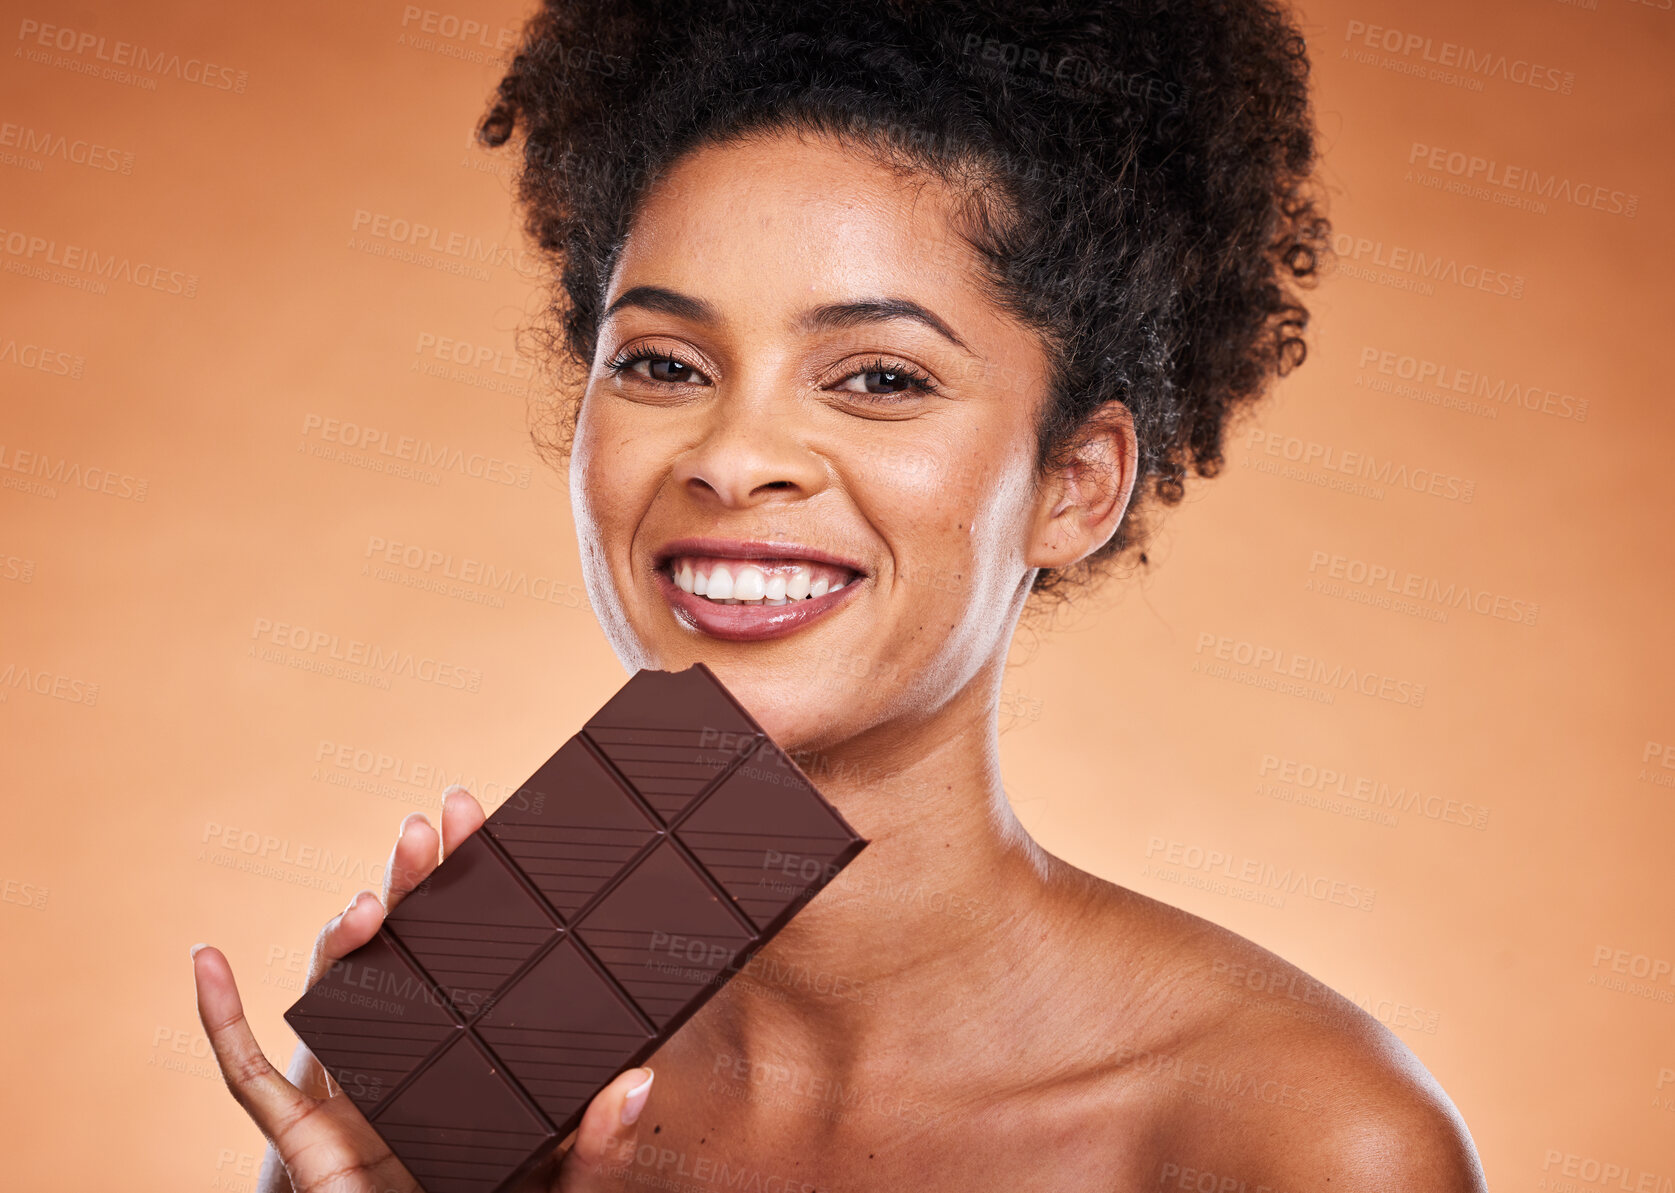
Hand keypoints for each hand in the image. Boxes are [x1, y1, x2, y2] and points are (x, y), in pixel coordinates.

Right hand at [193, 788, 655, 1192]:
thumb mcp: (566, 1185)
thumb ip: (598, 1146)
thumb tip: (638, 1082)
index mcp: (473, 1052)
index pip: (474, 951)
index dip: (473, 884)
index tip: (485, 821)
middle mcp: (411, 1057)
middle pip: (404, 951)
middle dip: (412, 883)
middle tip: (429, 827)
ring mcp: (353, 1093)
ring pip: (335, 993)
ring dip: (340, 936)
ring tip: (370, 903)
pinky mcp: (304, 1140)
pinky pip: (247, 1078)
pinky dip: (220, 1017)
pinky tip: (207, 960)